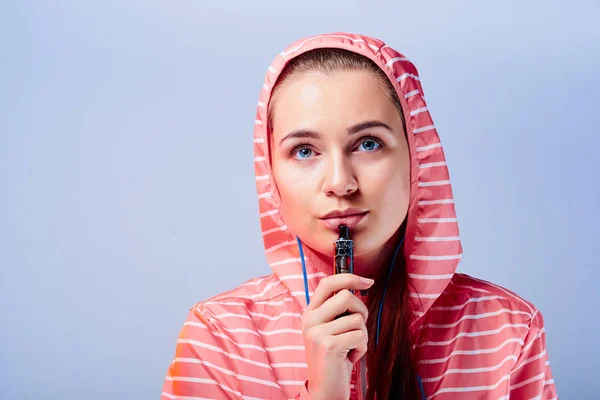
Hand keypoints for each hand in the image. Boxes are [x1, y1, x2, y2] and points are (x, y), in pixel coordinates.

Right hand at [301, 274, 373, 399]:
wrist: (324, 389)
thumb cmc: (333, 358)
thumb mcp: (330, 329)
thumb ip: (337, 310)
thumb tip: (360, 284)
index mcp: (310, 313)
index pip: (328, 283)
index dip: (350, 277)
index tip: (368, 281)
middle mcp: (310, 320)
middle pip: (347, 297)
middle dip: (362, 311)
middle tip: (358, 328)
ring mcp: (317, 332)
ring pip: (357, 318)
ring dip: (362, 335)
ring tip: (351, 347)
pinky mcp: (329, 346)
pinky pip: (360, 335)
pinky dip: (362, 348)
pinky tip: (351, 357)